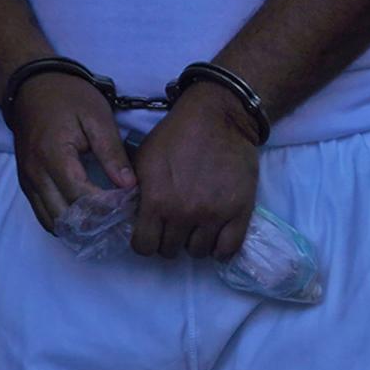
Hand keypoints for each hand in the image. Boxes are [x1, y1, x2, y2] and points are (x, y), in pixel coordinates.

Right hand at [10, 71, 134, 233]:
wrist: (31, 86)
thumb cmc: (67, 97)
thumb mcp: (96, 117)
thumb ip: (112, 153)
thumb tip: (129, 186)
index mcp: (54, 155)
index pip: (81, 196)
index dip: (106, 206)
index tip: (128, 205)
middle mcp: (36, 174)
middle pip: (65, 216)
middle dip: (94, 223)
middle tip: (119, 219)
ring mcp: (28, 181)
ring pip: (52, 222)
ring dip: (78, 228)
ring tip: (104, 222)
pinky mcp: (26, 183)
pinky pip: (43, 214)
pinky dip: (64, 222)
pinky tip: (84, 219)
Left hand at [130, 86, 260, 260]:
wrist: (218, 117)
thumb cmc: (175, 134)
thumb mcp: (143, 158)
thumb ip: (135, 191)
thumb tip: (130, 216)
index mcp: (157, 200)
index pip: (143, 246)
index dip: (144, 241)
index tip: (150, 232)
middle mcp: (184, 213)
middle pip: (170, 251)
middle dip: (167, 240)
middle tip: (173, 224)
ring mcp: (214, 215)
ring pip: (198, 252)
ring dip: (193, 242)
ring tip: (195, 226)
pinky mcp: (239, 213)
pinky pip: (228, 249)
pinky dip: (219, 249)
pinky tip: (215, 237)